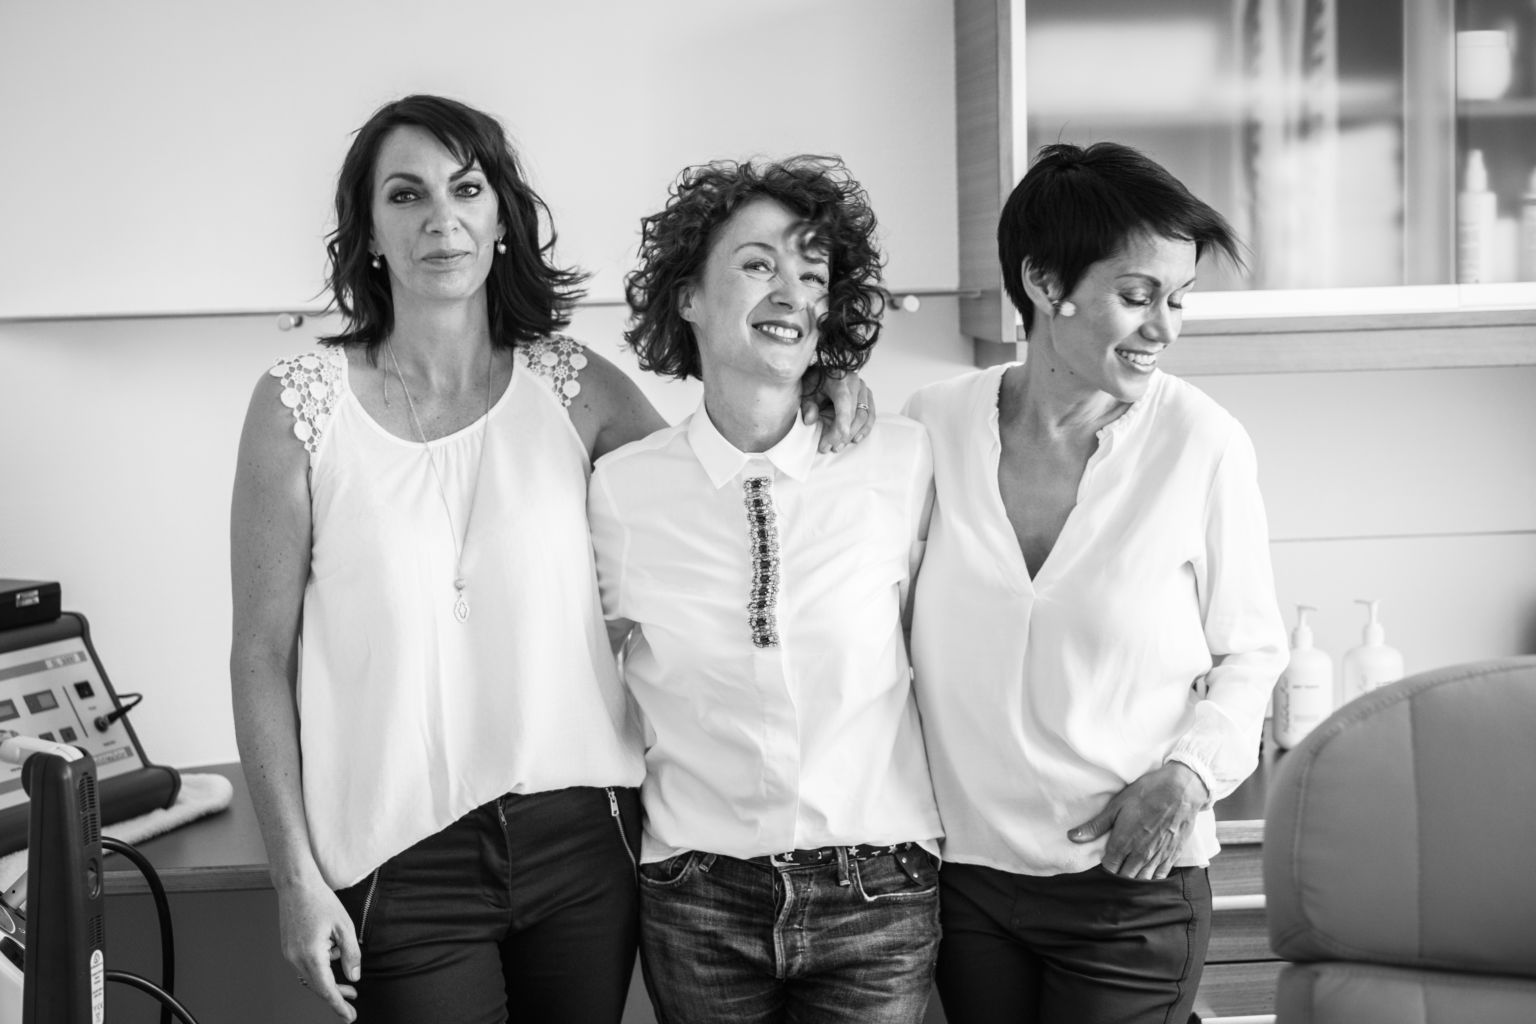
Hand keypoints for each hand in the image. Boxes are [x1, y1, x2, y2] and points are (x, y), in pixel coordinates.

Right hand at [278, 876, 361, 1021]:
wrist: (297, 885)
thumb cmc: (321, 901)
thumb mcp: (345, 927)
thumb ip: (351, 954)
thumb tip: (354, 976)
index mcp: (311, 955)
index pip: (326, 989)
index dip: (339, 1005)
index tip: (349, 1017)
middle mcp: (295, 958)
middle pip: (317, 987)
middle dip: (336, 995)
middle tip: (352, 1001)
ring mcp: (289, 954)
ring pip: (311, 977)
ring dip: (328, 980)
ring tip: (347, 975)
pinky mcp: (288, 948)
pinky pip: (305, 966)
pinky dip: (320, 968)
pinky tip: (332, 954)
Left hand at [801, 371, 874, 451]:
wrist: (825, 370)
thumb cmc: (815, 381)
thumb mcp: (806, 391)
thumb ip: (807, 405)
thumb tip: (809, 420)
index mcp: (840, 380)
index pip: (844, 402)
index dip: (843, 421)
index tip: (839, 437)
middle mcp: (855, 383)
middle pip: (855, 413)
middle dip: (842, 434)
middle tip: (828, 447)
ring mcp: (864, 389)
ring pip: (864, 416)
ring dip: (852, 434)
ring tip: (838, 447)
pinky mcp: (867, 396)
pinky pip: (870, 415)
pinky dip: (864, 429)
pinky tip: (855, 439)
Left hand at [1066, 762, 1208, 880]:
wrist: (1181, 790)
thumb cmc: (1146, 793)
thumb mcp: (1116, 805)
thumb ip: (1095, 825)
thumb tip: (1072, 837)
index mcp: (1123, 843)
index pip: (1109, 867)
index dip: (1106, 862)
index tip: (1107, 852)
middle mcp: (1140, 855)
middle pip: (1125, 876)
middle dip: (1119, 869)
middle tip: (1119, 857)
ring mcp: (1157, 857)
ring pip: (1142, 879)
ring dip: (1134, 874)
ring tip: (1132, 862)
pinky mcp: (1172, 856)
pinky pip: (1159, 876)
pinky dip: (1151, 875)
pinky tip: (1148, 866)